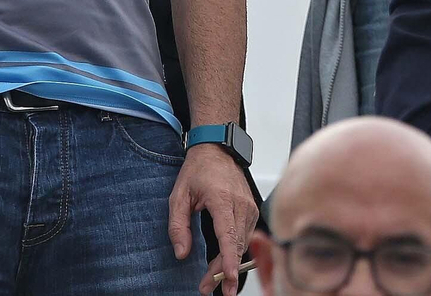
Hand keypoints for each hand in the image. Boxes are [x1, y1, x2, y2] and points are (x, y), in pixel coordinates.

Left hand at [170, 144, 259, 295]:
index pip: (228, 234)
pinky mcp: (252, 209)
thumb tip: (181, 252)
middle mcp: (240, 204)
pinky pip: (246, 236)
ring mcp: (249, 206)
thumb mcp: (179, 195)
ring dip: (229, 263)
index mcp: (222, 199)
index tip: (228, 278)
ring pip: (243, 243)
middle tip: (210, 288)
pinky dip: (235, 250)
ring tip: (214, 279)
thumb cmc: (198, 169)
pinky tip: (224, 261)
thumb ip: (178, 225)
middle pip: (236, 245)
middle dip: (225, 271)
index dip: (229, 259)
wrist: (217, 149)